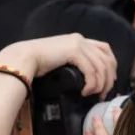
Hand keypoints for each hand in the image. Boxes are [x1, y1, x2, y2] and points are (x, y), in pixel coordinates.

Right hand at [0, 34, 117, 97]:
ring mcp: (78, 44)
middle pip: (107, 59)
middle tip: (104, 93)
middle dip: (109, 78)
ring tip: (93, 95)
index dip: (111, 66)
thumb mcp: (62, 60)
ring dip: (100, 84)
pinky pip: (91, 70)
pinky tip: (85, 91)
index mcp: (79, 40)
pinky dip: (92, 83)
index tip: (109, 82)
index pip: (105, 50)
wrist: (23, 58)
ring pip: (101, 66)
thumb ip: (75, 63)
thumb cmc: (38, 63)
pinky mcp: (74, 51)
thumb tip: (87, 78)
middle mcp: (81, 39)